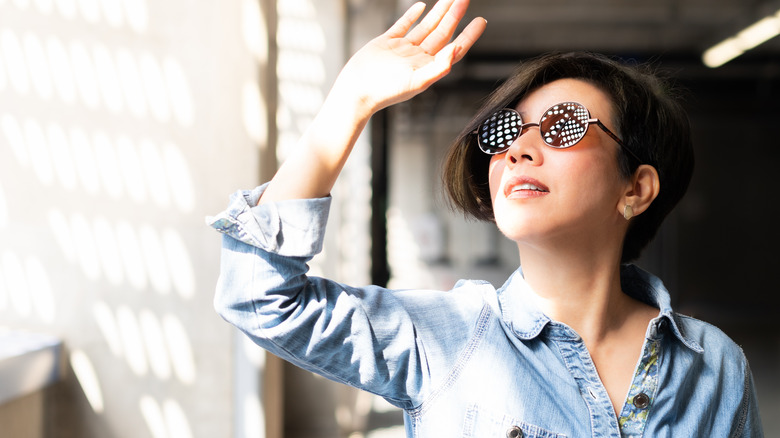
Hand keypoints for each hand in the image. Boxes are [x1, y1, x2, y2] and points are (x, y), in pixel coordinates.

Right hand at [332, 0, 485, 113]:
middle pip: (442, 32)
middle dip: (455, 15)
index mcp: (428, 68)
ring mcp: (403, 49)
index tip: (481, 21)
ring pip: (426, 26)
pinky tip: (422, 6)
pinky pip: (403, 25)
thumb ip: (439, 67)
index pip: (454, 48)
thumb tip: (456, 49)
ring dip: (438, 12)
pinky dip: (412, 15)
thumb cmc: (386, 92)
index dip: (469, 35)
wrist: (357, 90)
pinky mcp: (387, 42)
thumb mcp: (417, 81)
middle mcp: (418, 58)